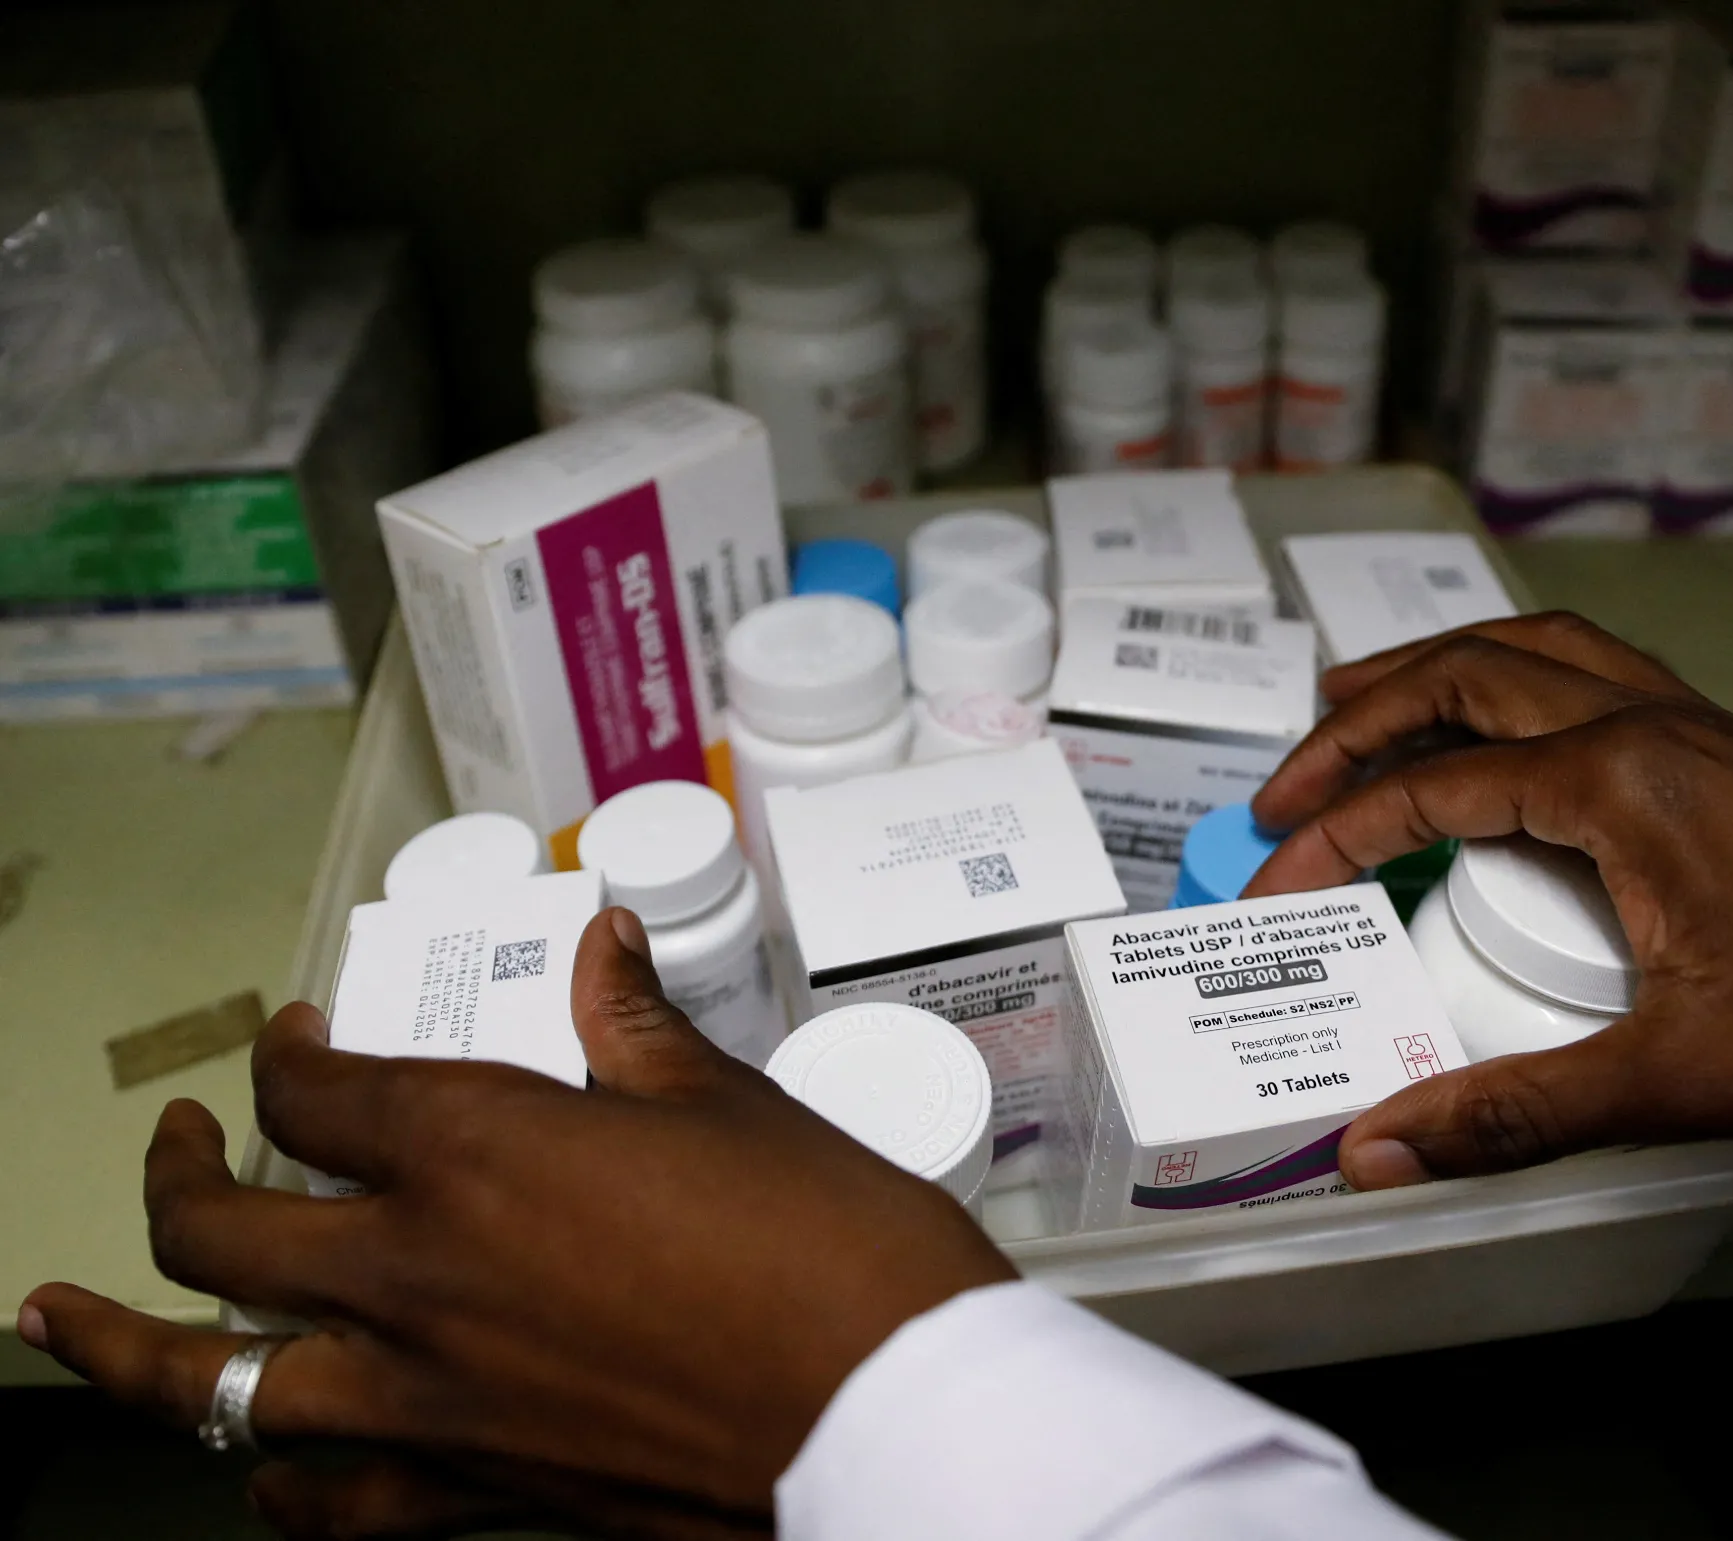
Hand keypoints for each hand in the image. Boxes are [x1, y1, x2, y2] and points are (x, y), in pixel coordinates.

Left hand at [17, 910, 1014, 1536]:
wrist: (884, 1411)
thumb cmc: (826, 1248)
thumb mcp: (732, 1106)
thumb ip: (635, 1030)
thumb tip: (606, 952)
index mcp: (480, 1149)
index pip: (318, 1095)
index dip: (287, 1058)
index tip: (294, 1046)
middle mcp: (418, 1274)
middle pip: (218, 1230)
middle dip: (174, 1178)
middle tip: (176, 1148)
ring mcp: (429, 1399)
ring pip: (210, 1384)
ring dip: (127, 1350)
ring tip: (71, 1322)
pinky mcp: (475, 1491)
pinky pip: (320, 1504)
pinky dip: (271, 1482)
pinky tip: (260, 1464)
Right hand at [1245, 613, 1732, 1188]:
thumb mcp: (1677, 1080)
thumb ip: (1512, 1112)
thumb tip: (1371, 1151)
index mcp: (1625, 780)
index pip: (1432, 786)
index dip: (1334, 837)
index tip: (1269, 887)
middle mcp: (1654, 724)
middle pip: (1469, 675)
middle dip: (1356, 721)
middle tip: (1280, 791)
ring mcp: (1701, 728)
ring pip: (1536, 652)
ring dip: (1436, 674)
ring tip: (1357, 710)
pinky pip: (1594, 676)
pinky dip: (1516, 683)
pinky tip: (1505, 737)